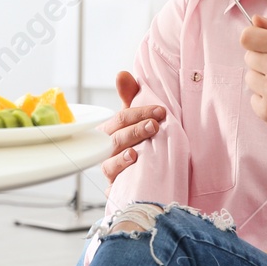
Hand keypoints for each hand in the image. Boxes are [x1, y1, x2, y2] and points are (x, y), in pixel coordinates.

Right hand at [100, 70, 164, 184]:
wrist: (144, 175)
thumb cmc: (137, 142)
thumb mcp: (135, 120)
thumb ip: (130, 97)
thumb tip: (122, 74)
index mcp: (109, 132)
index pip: (120, 119)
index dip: (139, 113)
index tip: (160, 111)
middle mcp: (106, 152)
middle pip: (115, 140)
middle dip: (134, 132)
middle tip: (154, 126)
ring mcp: (111, 173)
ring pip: (110, 166)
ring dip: (121, 159)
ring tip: (135, 154)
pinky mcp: (116, 191)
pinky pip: (115, 191)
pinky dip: (119, 188)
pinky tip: (129, 182)